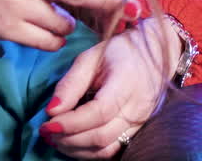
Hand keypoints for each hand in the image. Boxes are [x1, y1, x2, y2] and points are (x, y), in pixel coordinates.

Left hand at [43, 17, 180, 158]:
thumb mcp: (91, 57)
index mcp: (127, 83)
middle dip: (68, 139)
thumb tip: (52, 111)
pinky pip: (113, 150)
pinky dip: (90, 152)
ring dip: (77, 149)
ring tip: (56, 139)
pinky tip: (73, 142)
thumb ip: (71, 84)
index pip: (99, 112)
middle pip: (101, 136)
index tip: (47, 123)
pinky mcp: (138, 131)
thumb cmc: (120, 51)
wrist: (156, 53)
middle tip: (46, 132)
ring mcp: (140, 122)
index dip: (71, 123)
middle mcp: (137, 108)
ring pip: (106, 149)